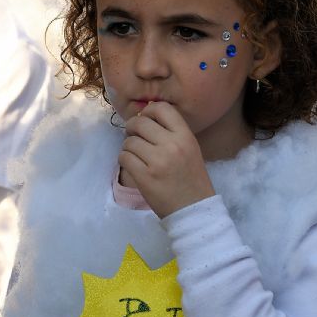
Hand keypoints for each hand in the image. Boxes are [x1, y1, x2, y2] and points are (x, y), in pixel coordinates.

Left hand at [119, 102, 215, 217]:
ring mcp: (157, 161)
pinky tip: (133, 166)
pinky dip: (125, 160)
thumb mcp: (190, 149)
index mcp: (185, 136)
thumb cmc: (191, 179)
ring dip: (128, 147)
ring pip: (129, 141)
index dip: (148, 111)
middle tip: (134, 137)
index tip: (145, 120)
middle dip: (132, 128)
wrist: (193, 208)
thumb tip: (144, 117)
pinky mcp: (144, 176)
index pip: (161, 108)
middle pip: (140, 123)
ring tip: (136, 155)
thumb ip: (171, 133)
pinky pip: (124, 157)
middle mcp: (171, 144)